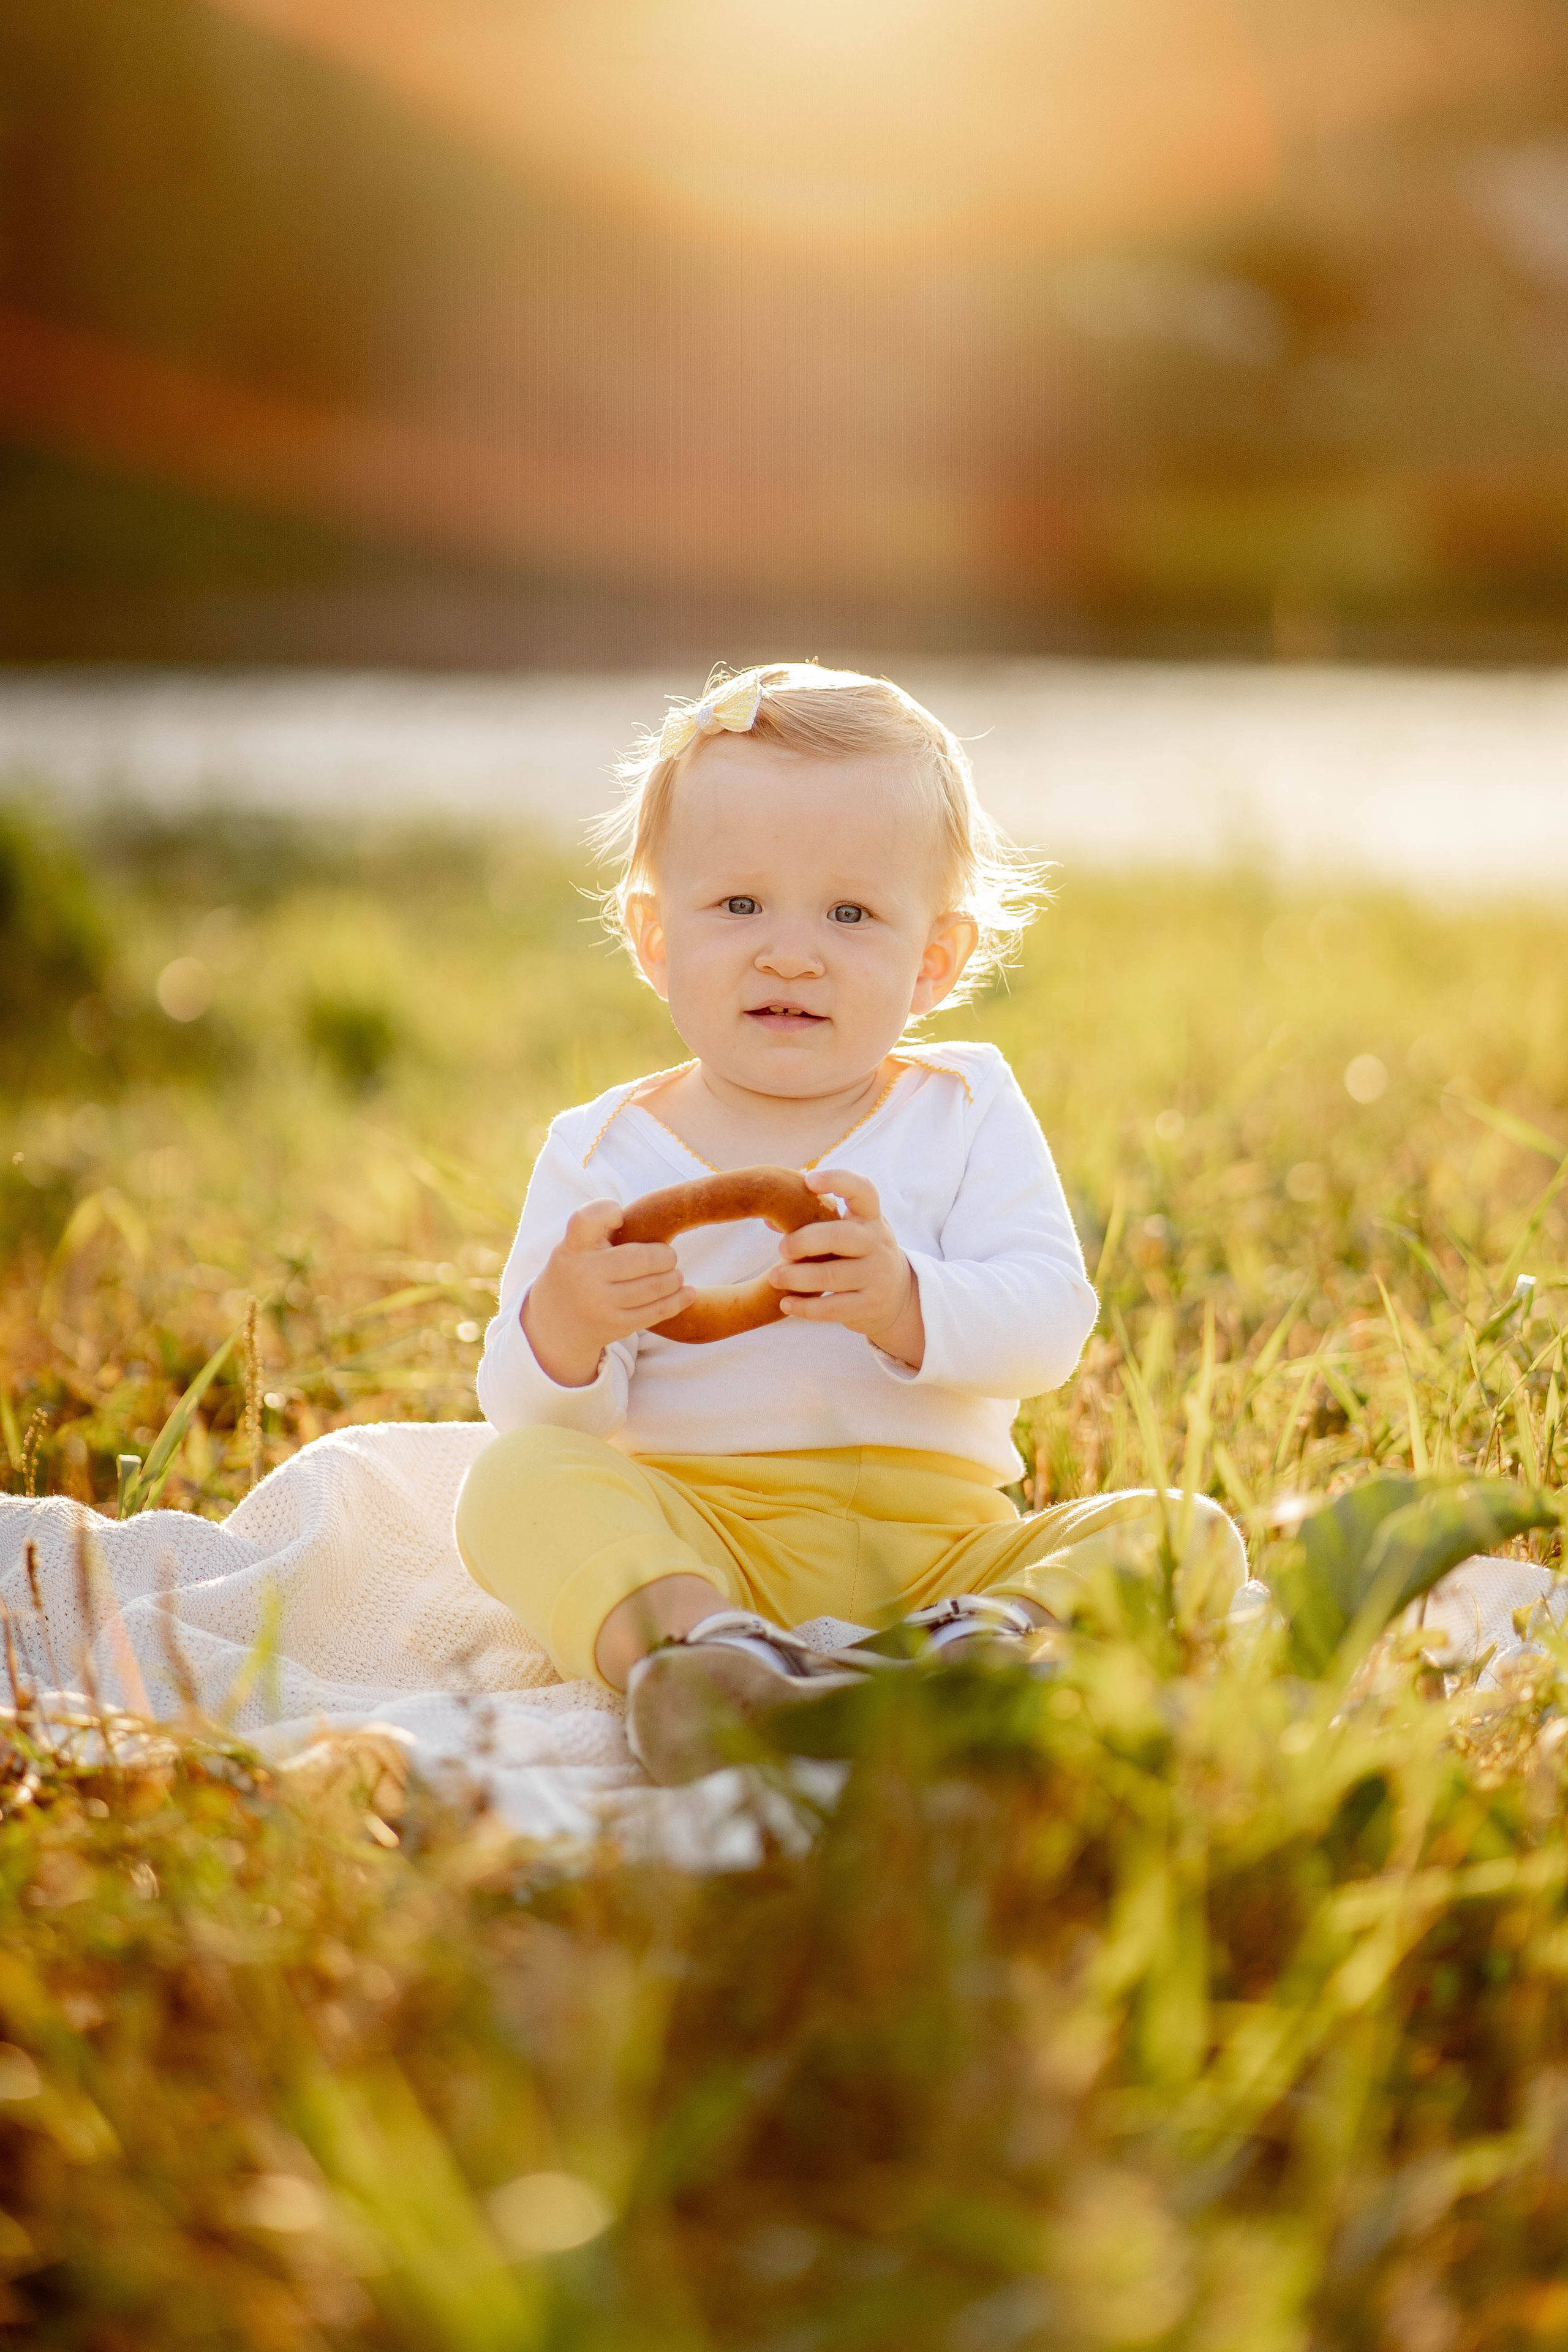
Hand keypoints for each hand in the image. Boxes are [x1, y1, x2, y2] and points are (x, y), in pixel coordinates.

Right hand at [522, 1201, 692, 1387]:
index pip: (586, 1220)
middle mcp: (585, 1274)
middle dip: (665, 1256)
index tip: (619, 1217)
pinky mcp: (616, 1326)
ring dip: (673, 1278)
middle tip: (669, 1256)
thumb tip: (654, 1216)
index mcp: (574, 1247)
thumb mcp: (577, 1246)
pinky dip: (678, 1300)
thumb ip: (602, 1228)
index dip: (607, 1211)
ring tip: (674, 1275)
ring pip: (653, 1287)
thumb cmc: (578, 1271)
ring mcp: (600, 1303)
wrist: (556, 1324)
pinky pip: (656, 1312)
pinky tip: (687, 1293)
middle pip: (640, 1259)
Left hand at [768, 1168, 924, 1367]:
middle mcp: (877, 1243)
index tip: (808, 1179)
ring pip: (833, 1276)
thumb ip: (815, 1218)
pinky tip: (786, 1304)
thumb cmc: (858, 1252)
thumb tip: (769, 1218)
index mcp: (870, 1217)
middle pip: (842, 1236)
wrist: (897, 1294)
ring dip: (798, 1277)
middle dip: (806, 1240)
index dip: (838, 1180)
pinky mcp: (870, 1305)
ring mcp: (877, 1276)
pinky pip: (834, 1308)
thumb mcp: (849, 1228)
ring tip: (773, 1278)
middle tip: (781, 1248)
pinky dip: (806, 1307)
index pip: (863, 1190)